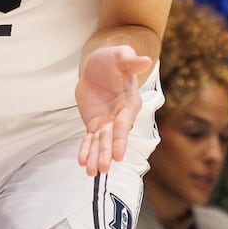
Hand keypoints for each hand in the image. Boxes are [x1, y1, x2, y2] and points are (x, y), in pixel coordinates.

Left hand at [75, 44, 150, 174]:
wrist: (98, 67)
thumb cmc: (112, 60)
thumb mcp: (119, 55)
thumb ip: (130, 59)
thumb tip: (144, 60)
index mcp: (129, 103)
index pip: (124, 124)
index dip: (121, 139)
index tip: (118, 155)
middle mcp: (120, 117)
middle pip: (113, 138)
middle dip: (107, 153)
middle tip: (103, 169)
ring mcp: (108, 122)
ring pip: (102, 142)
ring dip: (97, 157)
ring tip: (91, 173)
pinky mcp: (95, 124)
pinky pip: (90, 139)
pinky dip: (86, 150)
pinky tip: (83, 163)